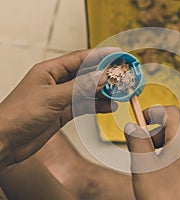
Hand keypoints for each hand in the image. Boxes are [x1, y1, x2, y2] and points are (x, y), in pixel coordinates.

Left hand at [0, 47, 119, 168]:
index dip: (101, 55)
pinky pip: (85, 105)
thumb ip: (79, 87)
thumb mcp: (52, 97)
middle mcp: (58, 81)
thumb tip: (102, 76)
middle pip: (87, 74)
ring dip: (104, 91)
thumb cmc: (19, 114)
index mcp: (50, 70)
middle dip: (106, 74)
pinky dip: (97, 105)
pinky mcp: (64, 111)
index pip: (81, 58)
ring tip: (120, 93)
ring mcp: (62, 97)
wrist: (7, 141)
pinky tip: (109, 106)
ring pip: (88, 90)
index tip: (118, 54)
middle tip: (123, 75)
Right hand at [124, 106, 179, 199]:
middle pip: (174, 128)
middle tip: (140, 148)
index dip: (153, 112)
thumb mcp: (143, 166)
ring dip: (161, 147)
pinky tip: (161, 176)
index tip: (139, 120)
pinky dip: (170, 158)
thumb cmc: (166, 199)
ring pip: (178, 144)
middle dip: (154, 134)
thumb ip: (137, 140)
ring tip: (149, 166)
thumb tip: (132, 126)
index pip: (171, 113)